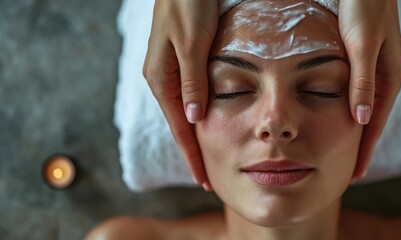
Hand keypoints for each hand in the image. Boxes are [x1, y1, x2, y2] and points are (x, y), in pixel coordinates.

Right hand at [143, 0, 217, 188]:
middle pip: (181, 124)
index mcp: (161, 78)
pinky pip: (190, 95)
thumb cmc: (188, 4)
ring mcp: (171, 70)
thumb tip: (193, 119)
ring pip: (186, 111)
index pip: (179, 127)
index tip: (203, 179)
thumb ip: (193, 81)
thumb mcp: (193, 43)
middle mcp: (163, 78)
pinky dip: (199, 114)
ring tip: (208, 158)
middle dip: (194, 151)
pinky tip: (207, 124)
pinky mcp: (181, 61)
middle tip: (208, 178)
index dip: (192, 154)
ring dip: (196, 136)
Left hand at [339, 0, 400, 179]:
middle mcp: (385, 76)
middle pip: (370, 120)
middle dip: (360, 147)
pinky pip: (355, 93)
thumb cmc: (365, 7)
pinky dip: (347, 110)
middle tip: (347, 172)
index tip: (356, 174)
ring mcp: (374, 68)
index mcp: (391, 76)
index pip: (376, 124)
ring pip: (362, 108)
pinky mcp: (362, 59)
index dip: (365, 150)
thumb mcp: (362, 45)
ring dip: (353, 131)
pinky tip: (338, 118)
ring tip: (342, 153)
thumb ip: (363, 81)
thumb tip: (361, 119)